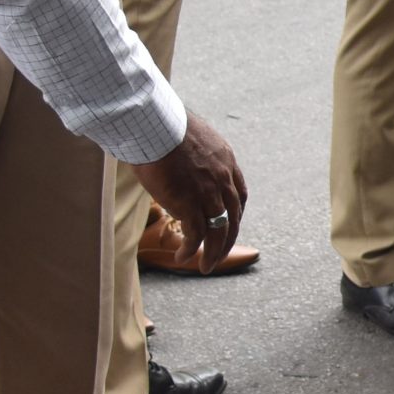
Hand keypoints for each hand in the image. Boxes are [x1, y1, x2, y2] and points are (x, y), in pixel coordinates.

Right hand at [132, 113, 246, 271]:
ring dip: (212, 253)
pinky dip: (191, 250)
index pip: (239, 195)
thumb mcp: (190, 139)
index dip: (235, 214)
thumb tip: (180, 160)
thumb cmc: (163, 127)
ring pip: (217, 232)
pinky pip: (195, 235)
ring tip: (205, 267)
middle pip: (232, 218)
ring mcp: (208, 193)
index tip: (229, 225)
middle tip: (220, 255)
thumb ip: (193, 155)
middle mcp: (222, 179)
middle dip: (227, 241)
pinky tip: (183, 258)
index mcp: (226, 162)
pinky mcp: (189, 205)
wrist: (154, 126)